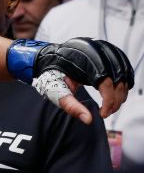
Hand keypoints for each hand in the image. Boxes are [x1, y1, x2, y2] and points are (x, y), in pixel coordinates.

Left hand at [7, 38, 132, 123]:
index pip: (107, 84)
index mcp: (84, 63)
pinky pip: (123, 69)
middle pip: (118, 80)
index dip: (109, 102)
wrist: (49, 60)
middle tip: (107, 112)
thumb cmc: (52, 76)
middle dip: (116, 100)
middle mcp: (96, 54)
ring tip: (110, 105)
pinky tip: (114, 93)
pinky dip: (123, 82)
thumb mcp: (57, 92)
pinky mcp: (107, 53)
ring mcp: (103, 51)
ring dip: (121, 92)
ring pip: (124, 74)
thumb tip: (88, 120)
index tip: (103, 114)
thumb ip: (72, 107)